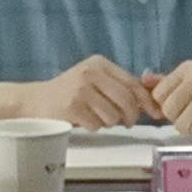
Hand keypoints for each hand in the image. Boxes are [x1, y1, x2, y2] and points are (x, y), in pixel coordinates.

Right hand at [30, 58, 154, 128]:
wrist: (35, 100)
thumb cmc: (70, 92)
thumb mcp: (95, 81)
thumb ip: (120, 87)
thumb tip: (152, 104)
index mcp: (100, 63)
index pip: (132, 83)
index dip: (147, 101)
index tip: (156, 113)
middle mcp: (90, 73)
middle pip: (126, 100)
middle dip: (131, 116)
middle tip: (127, 123)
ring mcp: (80, 89)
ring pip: (113, 116)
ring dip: (110, 123)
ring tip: (98, 118)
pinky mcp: (71, 107)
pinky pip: (96, 125)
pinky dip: (94, 127)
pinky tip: (84, 120)